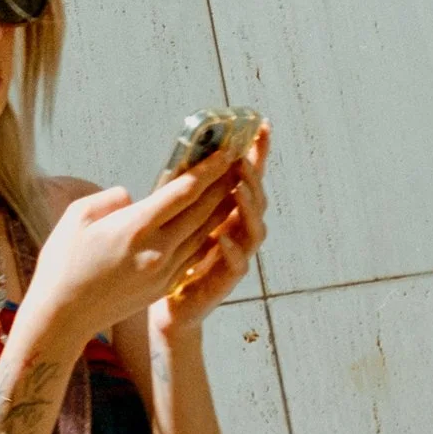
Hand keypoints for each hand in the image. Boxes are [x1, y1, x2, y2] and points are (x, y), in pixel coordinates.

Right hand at [18, 145, 240, 345]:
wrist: (62, 316)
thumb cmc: (62, 263)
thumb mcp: (76, 217)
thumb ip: (110, 199)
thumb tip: (132, 197)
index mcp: (135, 227)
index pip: (182, 192)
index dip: (207, 170)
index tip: (225, 152)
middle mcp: (157, 250)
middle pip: (201, 212)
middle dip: (222, 185)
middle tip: (238, 163)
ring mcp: (163, 272)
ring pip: (202, 235)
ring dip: (220, 212)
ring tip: (233, 189)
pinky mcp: (163, 287)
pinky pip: (193, 256)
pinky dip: (206, 237)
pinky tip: (213, 226)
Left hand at [150, 125, 269, 339]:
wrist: (170, 307)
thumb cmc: (173, 258)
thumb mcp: (177, 217)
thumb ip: (185, 191)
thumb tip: (183, 153)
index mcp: (228, 213)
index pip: (247, 178)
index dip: (257, 153)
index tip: (262, 126)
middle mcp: (238, 232)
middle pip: (256, 200)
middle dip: (254, 177)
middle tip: (243, 159)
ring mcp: (236, 257)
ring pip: (254, 230)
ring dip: (248, 207)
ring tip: (239, 188)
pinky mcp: (225, 282)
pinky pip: (236, 265)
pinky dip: (231, 250)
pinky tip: (221, 237)